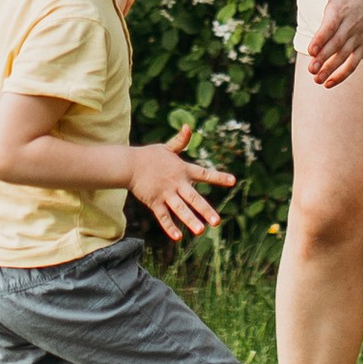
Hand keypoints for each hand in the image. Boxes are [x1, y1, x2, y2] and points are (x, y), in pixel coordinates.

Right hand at [125, 126, 235, 240]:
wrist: (129, 164)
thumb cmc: (150, 156)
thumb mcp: (167, 147)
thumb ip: (181, 140)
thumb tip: (189, 126)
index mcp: (183, 170)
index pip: (204, 173)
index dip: (219, 177)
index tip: (233, 181)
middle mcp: (176, 183)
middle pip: (193, 198)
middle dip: (205, 210)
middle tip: (216, 222)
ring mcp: (165, 193)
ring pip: (180, 209)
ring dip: (190, 220)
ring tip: (200, 231)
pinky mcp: (154, 202)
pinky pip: (163, 216)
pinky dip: (169, 226)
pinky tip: (177, 237)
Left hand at [296, 0, 362, 91]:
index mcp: (340, 11)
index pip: (330, 28)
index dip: (320, 40)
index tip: (311, 51)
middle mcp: (349, 26)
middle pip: (336, 45)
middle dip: (323, 59)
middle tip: (311, 70)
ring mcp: (358, 38)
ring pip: (343, 57)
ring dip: (330, 69)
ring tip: (317, 80)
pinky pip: (353, 63)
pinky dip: (343, 74)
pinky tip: (328, 83)